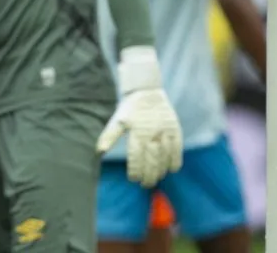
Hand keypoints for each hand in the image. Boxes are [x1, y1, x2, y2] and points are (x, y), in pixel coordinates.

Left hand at [96, 46, 182, 188]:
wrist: (147, 92)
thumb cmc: (130, 109)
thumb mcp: (118, 121)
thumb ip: (109, 136)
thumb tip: (99, 152)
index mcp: (136, 133)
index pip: (136, 158)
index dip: (135, 171)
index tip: (133, 179)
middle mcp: (152, 134)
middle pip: (151, 161)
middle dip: (148, 176)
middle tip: (145, 184)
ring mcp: (165, 133)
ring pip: (164, 158)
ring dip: (161, 171)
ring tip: (156, 178)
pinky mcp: (175, 130)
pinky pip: (177, 150)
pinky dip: (175, 161)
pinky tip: (171, 169)